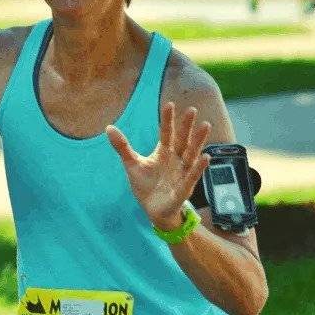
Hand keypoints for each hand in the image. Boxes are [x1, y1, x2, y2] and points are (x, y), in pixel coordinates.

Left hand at [106, 102, 211, 231]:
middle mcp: (175, 160)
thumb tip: (108, 128)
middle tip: (192, 109)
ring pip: (192, 154)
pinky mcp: (184, 189)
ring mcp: (181, 173)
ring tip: (205, 125)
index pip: (166, 133)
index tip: (169, 104)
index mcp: (163, 153)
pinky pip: (192, 176)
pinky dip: (199, 168)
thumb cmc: (146, 186)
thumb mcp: (132, 164)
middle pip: (182, 140)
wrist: (152, 210)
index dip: (168, 120)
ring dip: (198, 141)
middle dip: (187, 126)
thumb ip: (122, 146)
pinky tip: (205, 157)